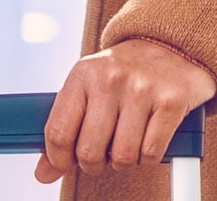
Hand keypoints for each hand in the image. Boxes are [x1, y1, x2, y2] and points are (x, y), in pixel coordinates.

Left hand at [33, 37, 215, 182]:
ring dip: (123, 161)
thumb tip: (44, 173)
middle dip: (94, 164)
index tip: (66, 163)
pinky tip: (147, 140)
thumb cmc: (126, 71)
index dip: (60, 159)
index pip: (59, 132)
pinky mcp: (171, 101)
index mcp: (83, 74)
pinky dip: (148, 157)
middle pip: (89, 151)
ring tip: (126, 144)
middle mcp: (110, 79)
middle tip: (102, 155)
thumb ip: (66, 127)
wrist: (172, 43)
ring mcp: (142, 89)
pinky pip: (151, 153)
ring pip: (123, 157)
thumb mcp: (89, 87)